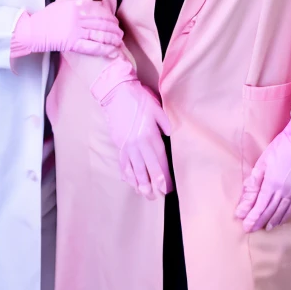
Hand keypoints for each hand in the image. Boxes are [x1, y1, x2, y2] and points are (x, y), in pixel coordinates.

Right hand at [11, 0, 122, 57]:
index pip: (98, 11)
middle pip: (101, 23)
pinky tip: (113, 51)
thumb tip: (89, 3)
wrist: (32, 30)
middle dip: (113, 28)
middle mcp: (77, 18)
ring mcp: (75, 31)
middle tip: (120, 32)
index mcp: (75, 7)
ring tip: (119, 41)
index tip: (114, 20)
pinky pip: (92, 47)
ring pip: (99, 34)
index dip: (108, 16)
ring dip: (112, 38)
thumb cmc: (45, 18)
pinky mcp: (72, 44)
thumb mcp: (61, 5)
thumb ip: (76, 4)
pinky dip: (104, 49)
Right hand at [100, 80, 172, 199]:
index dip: (165, 177)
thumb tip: (173, 136)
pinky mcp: (118, 145)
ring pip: (134, 171)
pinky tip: (131, 183)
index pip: (159, 162)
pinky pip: (123, 164)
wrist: (117, 93)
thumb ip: (167, 123)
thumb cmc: (139, 99)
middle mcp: (137, 144)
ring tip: (146, 195)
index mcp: (149, 136)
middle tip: (160, 196)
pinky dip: (127, 176)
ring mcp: (126, 146)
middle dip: (154, 186)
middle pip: (147, 170)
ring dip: (140, 185)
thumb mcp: (158, 108)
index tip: (170, 188)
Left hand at [235, 116, 290, 232]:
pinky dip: (284, 216)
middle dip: (258, 221)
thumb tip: (246, 198)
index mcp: (272, 184)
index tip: (244, 225)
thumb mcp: (264, 161)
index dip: (251, 217)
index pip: (259, 206)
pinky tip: (280, 220)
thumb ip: (255, 181)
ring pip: (280, 212)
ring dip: (271, 221)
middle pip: (269, 212)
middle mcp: (283, 192)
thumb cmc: (283, 146)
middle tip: (250, 230)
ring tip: (264, 228)